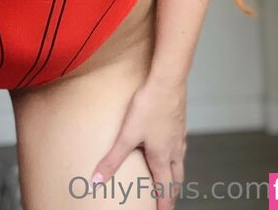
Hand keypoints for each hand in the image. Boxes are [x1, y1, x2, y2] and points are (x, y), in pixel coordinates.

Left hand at [89, 77, 186, 209]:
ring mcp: (179, 135)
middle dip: (172, 191)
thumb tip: (96, 180)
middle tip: (168, 200)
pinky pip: (180, 144)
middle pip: (176, 178)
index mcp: (162, 156)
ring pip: (181, 161)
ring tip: (171, 177)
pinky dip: (177, 153)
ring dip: (176, 174)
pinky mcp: (180, 120)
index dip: (164, 204)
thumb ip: (112, 159)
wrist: (168, 80)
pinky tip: (170, 143)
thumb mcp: (127, 135)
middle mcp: (174, 149)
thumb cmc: (149, 106)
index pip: (165, 189)